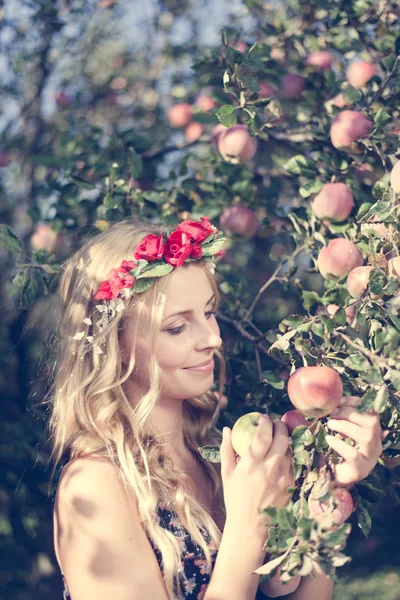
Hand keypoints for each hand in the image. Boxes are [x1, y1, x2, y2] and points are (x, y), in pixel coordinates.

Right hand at [220, 416, 293, 534]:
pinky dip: (287, 457)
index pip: (263, 435)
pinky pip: (292, 465)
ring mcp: (282, 479)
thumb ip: (227, 449)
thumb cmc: (235, 498)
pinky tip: (281, 456)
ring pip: (289, 451)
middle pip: (282, 439)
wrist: (249, 527)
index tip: (262, 418)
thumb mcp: (227, 474)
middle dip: (280, 426)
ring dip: (284, 440)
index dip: (265, 422)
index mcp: (251, 465)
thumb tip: (226, 429)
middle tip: (275, 423)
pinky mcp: (290, 487)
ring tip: (278, 438)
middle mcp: (269, 470)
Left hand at [325, 396, 382, 485]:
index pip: (372, 412)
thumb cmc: (339, 451)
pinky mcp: (360, 470)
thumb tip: (333, 403)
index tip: (339, 400)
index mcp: (373, 432)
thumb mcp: (343, 432)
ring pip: (366, 436)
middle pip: (372, 422)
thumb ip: (343, 419)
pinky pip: (354, 455)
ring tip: (329, 424)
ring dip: (345, 426)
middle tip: (332, 414)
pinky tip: (329, 439)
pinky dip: (340, 444)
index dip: (356, 403)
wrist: (336, 478)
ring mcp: (370, 458)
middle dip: (350, 413)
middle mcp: (376, 444)